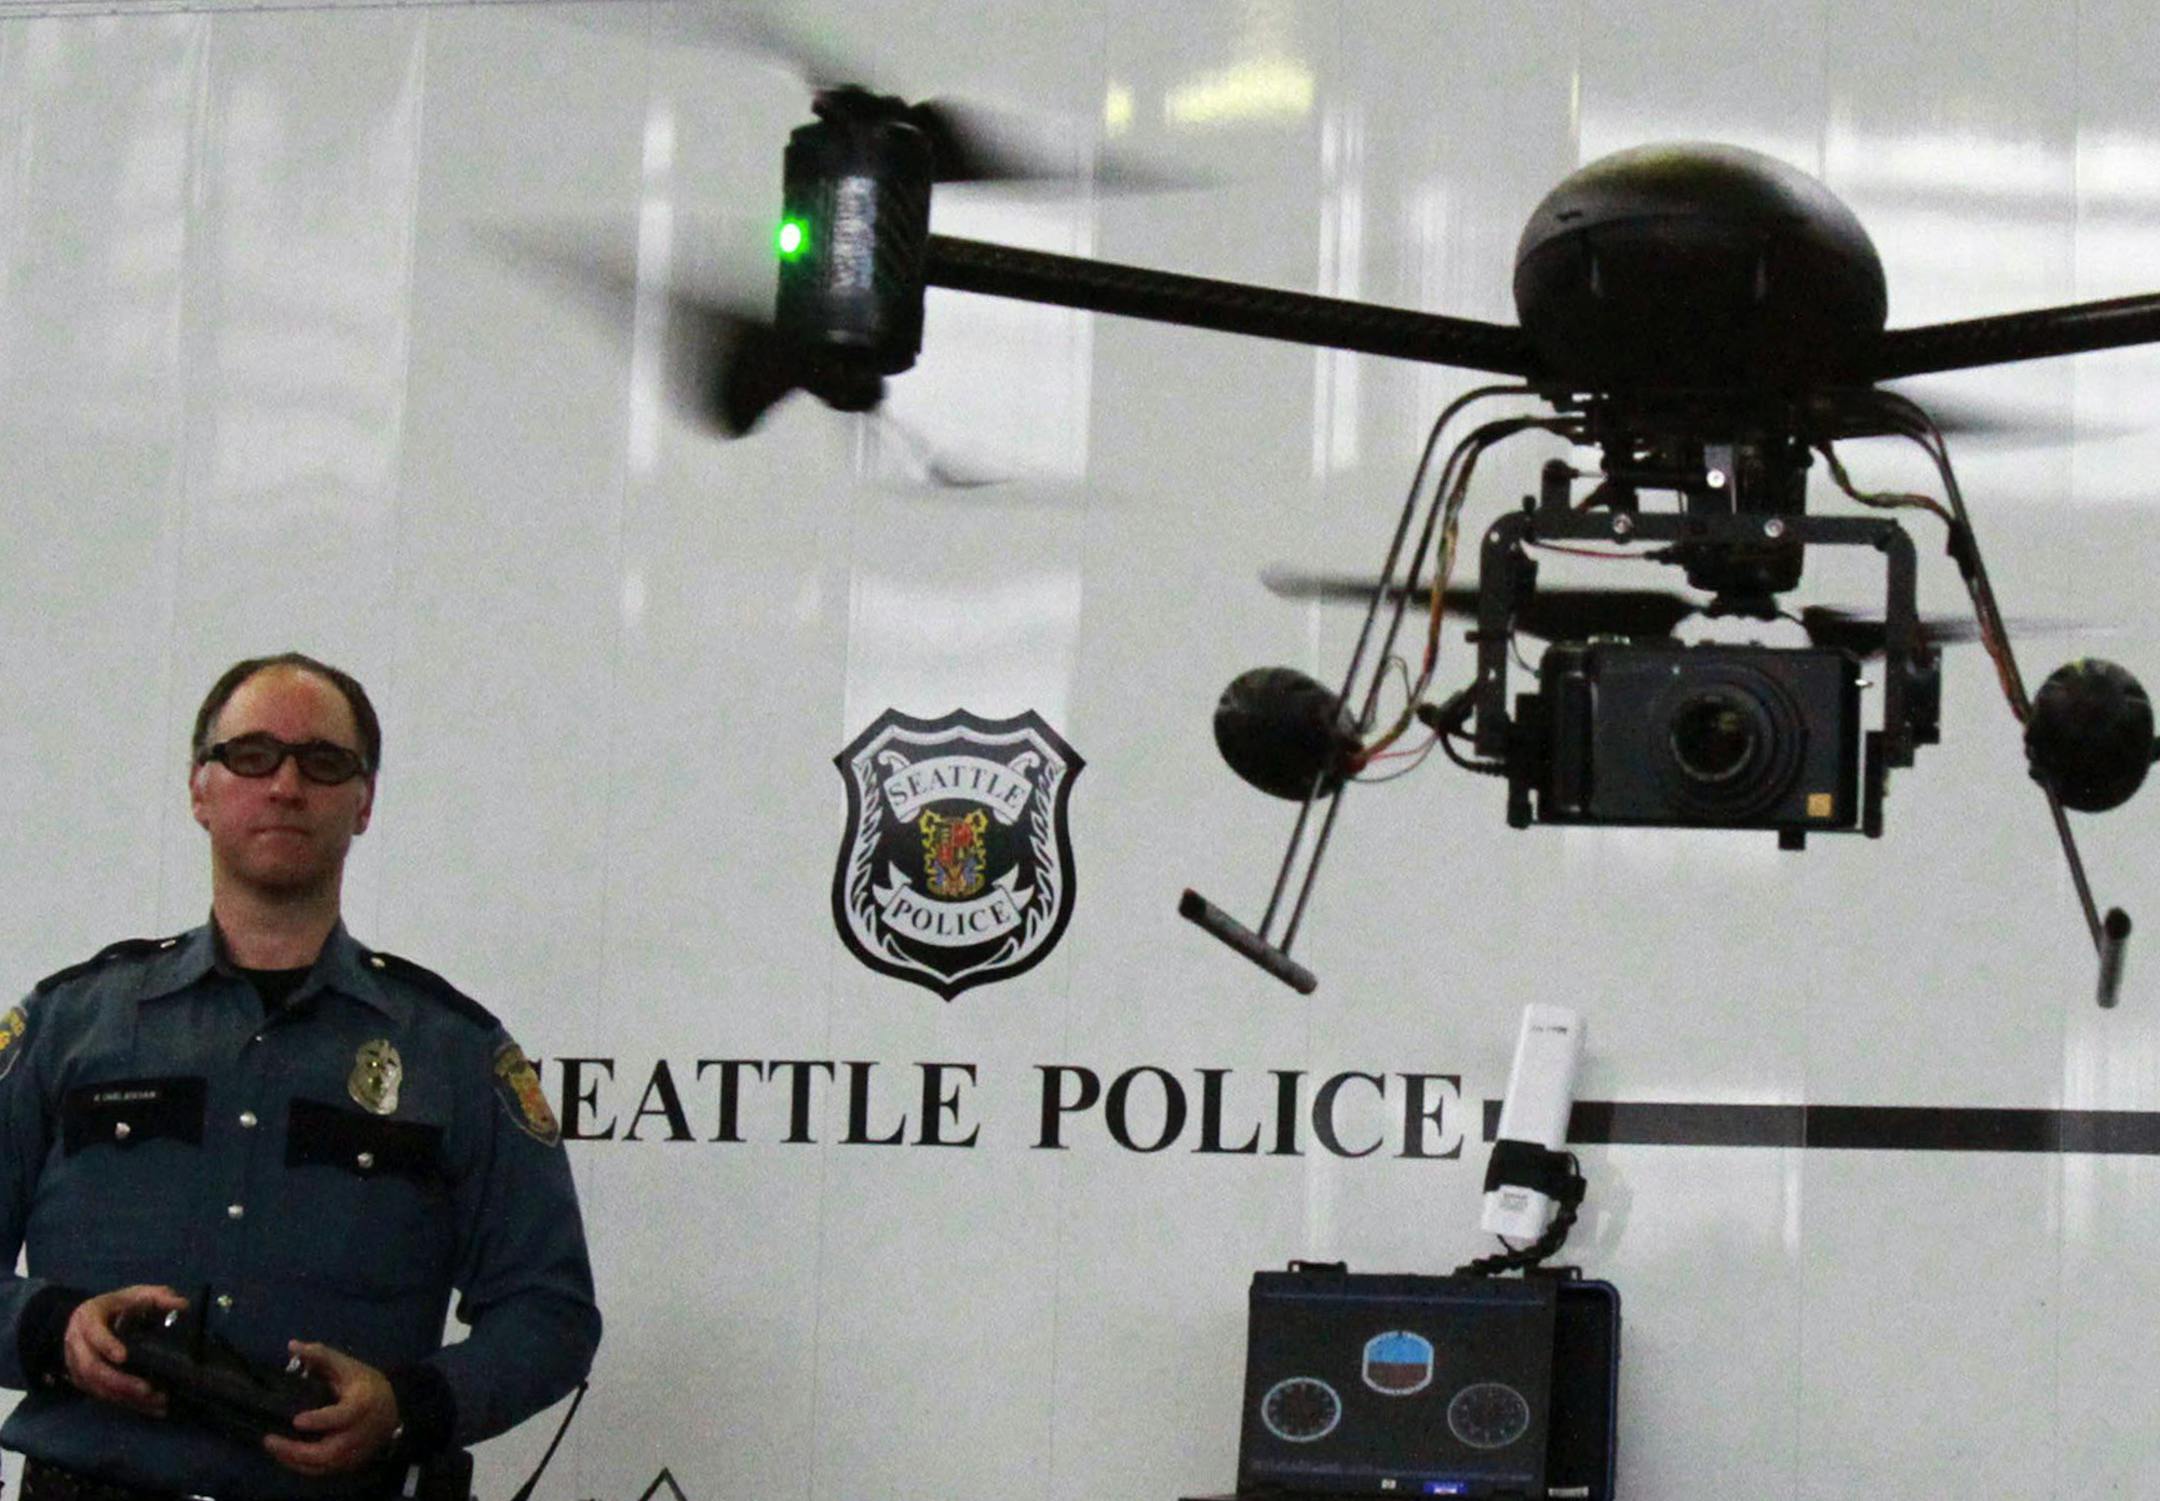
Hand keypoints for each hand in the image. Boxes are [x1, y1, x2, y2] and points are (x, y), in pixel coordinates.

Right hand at [62, 1284, 187, 1416]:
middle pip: (92, 1368)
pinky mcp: (83, 1381)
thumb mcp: (137, 1294)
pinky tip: (149, 1408)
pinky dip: (125, 1403)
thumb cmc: (116, 1305)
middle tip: (147, 1390)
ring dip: (125, 1398)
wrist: (87, 1320)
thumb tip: (182, 1305)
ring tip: (157, 1402)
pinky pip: (101, 1396)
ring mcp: (76, 1366)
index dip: (107, 1345)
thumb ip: (159, 1297)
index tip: (124, 1357)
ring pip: (96, 1387)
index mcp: (88, 1318)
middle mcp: (77, 1344)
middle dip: (120, 1382)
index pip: (94, 1333)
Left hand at [263, 1341, 401, 1476]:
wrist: (393, 1409)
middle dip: (296, 1450)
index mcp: (363, 1405)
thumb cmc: (367, 1384)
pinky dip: (301, 1466)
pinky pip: (322, 1470)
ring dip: (293, 1460)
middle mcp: (359, 1433)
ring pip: (322, 1465)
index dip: (320, 1420)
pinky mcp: (349, 1463)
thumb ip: (321, 1356)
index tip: (296, 1420)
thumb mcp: (348, 1366)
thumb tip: (291, 1345)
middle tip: (269, 1440)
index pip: (341, 1416)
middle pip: (328, 1451)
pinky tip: (284, 1456)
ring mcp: (355, 1452)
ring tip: (272, 1446)